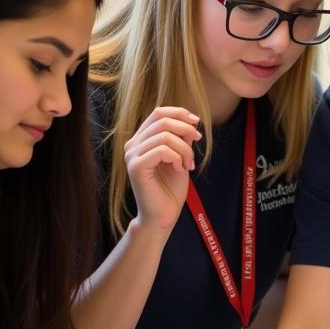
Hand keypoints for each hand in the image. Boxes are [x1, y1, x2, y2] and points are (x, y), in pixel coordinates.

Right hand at [124, 107, 201, 234]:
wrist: (163, 215)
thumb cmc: (171, 189)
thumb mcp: (181, 157)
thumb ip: (182, 138)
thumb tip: (191, 120)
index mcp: (141, 139)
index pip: (158, 112)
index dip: (179, 112)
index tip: (197, 121)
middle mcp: (132, 144)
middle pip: (162, 121)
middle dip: (185, 130)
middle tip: (197, 142)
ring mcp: (131, 155)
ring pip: (164, 135)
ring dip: (184, 148)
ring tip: (188, 164)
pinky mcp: (136, 167)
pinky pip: (161, 150)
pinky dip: (176, 157)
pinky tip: (180, 169)